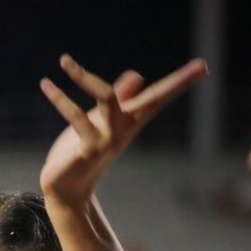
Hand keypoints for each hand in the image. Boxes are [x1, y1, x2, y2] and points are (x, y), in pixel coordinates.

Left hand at [40, 54, 206, 208]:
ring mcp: (107, 140)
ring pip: (107, 99)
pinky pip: (75, 117)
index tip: (203, 67)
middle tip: (203, 65)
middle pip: (153, 100)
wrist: (65, 190)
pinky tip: (46, 84)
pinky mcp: (87, 150)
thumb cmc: (82, 153)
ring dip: (86, 78)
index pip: (158, 97)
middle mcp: (123, 130)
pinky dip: (60, 99)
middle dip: (176, 84)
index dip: (179, 83)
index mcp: (129, 121)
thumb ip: (117, 98)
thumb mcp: (100, 121)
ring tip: (64, 60)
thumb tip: (137, 76)